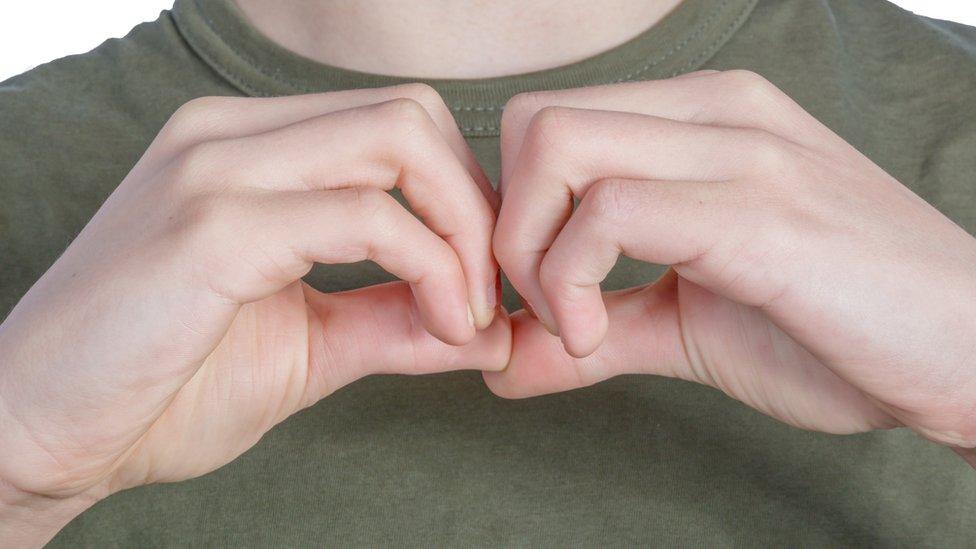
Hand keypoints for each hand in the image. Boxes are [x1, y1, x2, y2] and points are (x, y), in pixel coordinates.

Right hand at [0, 84, 508, 542]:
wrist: (35, 434)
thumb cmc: (162, 387)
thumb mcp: (306, 346)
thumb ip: (393, 319)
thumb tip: (487, 326)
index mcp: (246, 148)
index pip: (396, 125)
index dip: (462, 196)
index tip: (482, 281)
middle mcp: (229, 135)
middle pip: (411, 116)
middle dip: (475, 205)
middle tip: (488, 293)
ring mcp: (215, 170)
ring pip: (399, 142)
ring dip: (463, 232)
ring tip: (467, 316)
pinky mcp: (210, 228)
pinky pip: (365, 217)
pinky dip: (429, 267)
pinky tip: (440, 327)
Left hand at [488, 70, 975, 463]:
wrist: (972, 355)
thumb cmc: (837, 331)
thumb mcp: (689, 327)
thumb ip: (595, 331)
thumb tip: (502, 362)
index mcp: (701, 119)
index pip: (546, 123)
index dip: (511, 213)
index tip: (531, 296)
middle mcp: (717, 112)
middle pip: (534, 120)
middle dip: (505, 225)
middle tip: (541, 308)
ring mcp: (741, 152)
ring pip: (556, 144)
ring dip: (529, 251)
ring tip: (573, 326)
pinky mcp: (761, 213)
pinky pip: (610, 212)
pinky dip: (568, 279)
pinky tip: (594, 336)